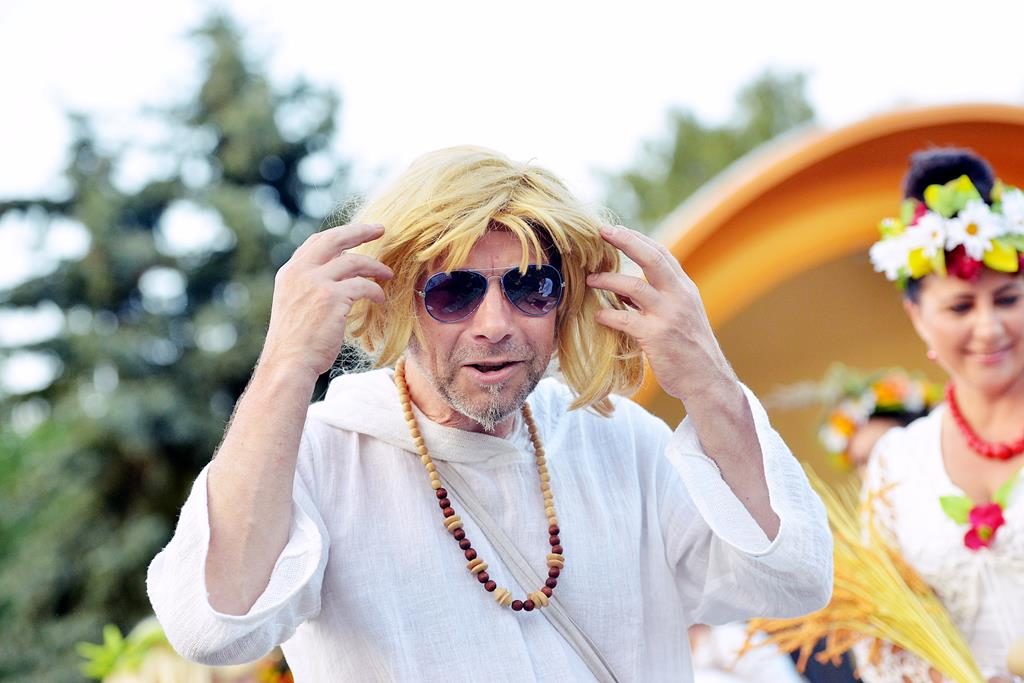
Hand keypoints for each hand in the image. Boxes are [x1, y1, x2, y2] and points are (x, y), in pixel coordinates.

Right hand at [261, 223, 392, 377]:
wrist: (288, 363)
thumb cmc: (296, 343)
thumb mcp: (295, 306)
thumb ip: (309, 288)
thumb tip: (336, 278)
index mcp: (290, 272)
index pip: (316, 243)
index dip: (340, 235)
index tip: (358, 233)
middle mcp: (300, 272)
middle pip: (335, 239)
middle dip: (360, 231)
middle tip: (381, 229)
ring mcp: (315, 282)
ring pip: (353, 261)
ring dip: (375, 266)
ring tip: (388, 274)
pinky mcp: (331, 297)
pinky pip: (362, 286)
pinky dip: (375, 290)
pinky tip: (381, 298)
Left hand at [587, 225, 734, 401]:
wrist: (707, 380)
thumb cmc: (688, 349)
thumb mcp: (680, 315)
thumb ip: (658, 299)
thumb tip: (623, 289)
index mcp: (684, 289)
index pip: (661, 254)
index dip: (637, 239)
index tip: (615, 230)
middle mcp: (679, 297)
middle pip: (651, 258)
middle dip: (625, 241)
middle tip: (602, 232)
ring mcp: (668, 316)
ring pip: (633, 286)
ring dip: (608, 280)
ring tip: (590, 279)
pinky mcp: (656, 337)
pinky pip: (625, 319)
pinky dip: (608, 314)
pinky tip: (598, 315)